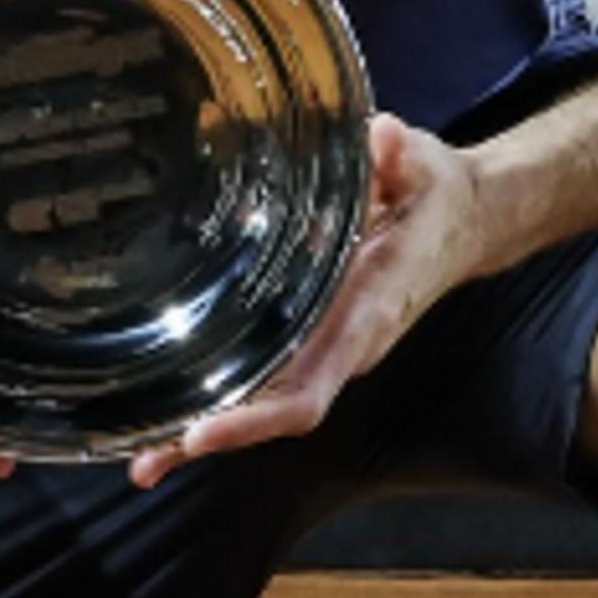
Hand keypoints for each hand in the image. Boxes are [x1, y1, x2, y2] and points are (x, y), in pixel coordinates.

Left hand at [127, 114, 485, 487]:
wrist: (461, 221)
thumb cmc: (434, 195)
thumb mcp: (425, 167)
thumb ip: (401, 157)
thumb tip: (384, 138)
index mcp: (365, 316)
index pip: (309, 388)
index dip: (255, 418)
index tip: (201, 430)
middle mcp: (341, 348)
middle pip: (271, 413)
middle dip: (211, 437)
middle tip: (143, 459)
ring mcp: (324, 349)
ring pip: (260, 406)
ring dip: (201, 431)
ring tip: (136, 456)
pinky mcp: (309, 338)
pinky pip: (259, 379)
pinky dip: (214, 401)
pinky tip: (163, 416)